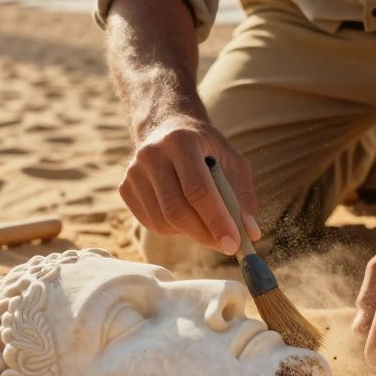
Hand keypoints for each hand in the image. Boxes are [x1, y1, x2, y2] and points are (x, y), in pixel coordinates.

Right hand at [120, 113, 260, 253]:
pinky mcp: (124, 188)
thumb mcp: (232, 161)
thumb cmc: (206, 149)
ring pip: (164, 222)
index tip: (233, 244)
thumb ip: (243, 195)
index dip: (217, 221)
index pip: (198, 190)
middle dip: (205, 234)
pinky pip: (152, 224)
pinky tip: (183, 213)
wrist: (166, 129)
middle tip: (226, 246)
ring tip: (205, 221)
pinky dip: (173, 229)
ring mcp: (133, 172)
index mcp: (181, 141)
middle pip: (177, 210)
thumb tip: (251, 232)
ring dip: (190, 233)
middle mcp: (152, 154)